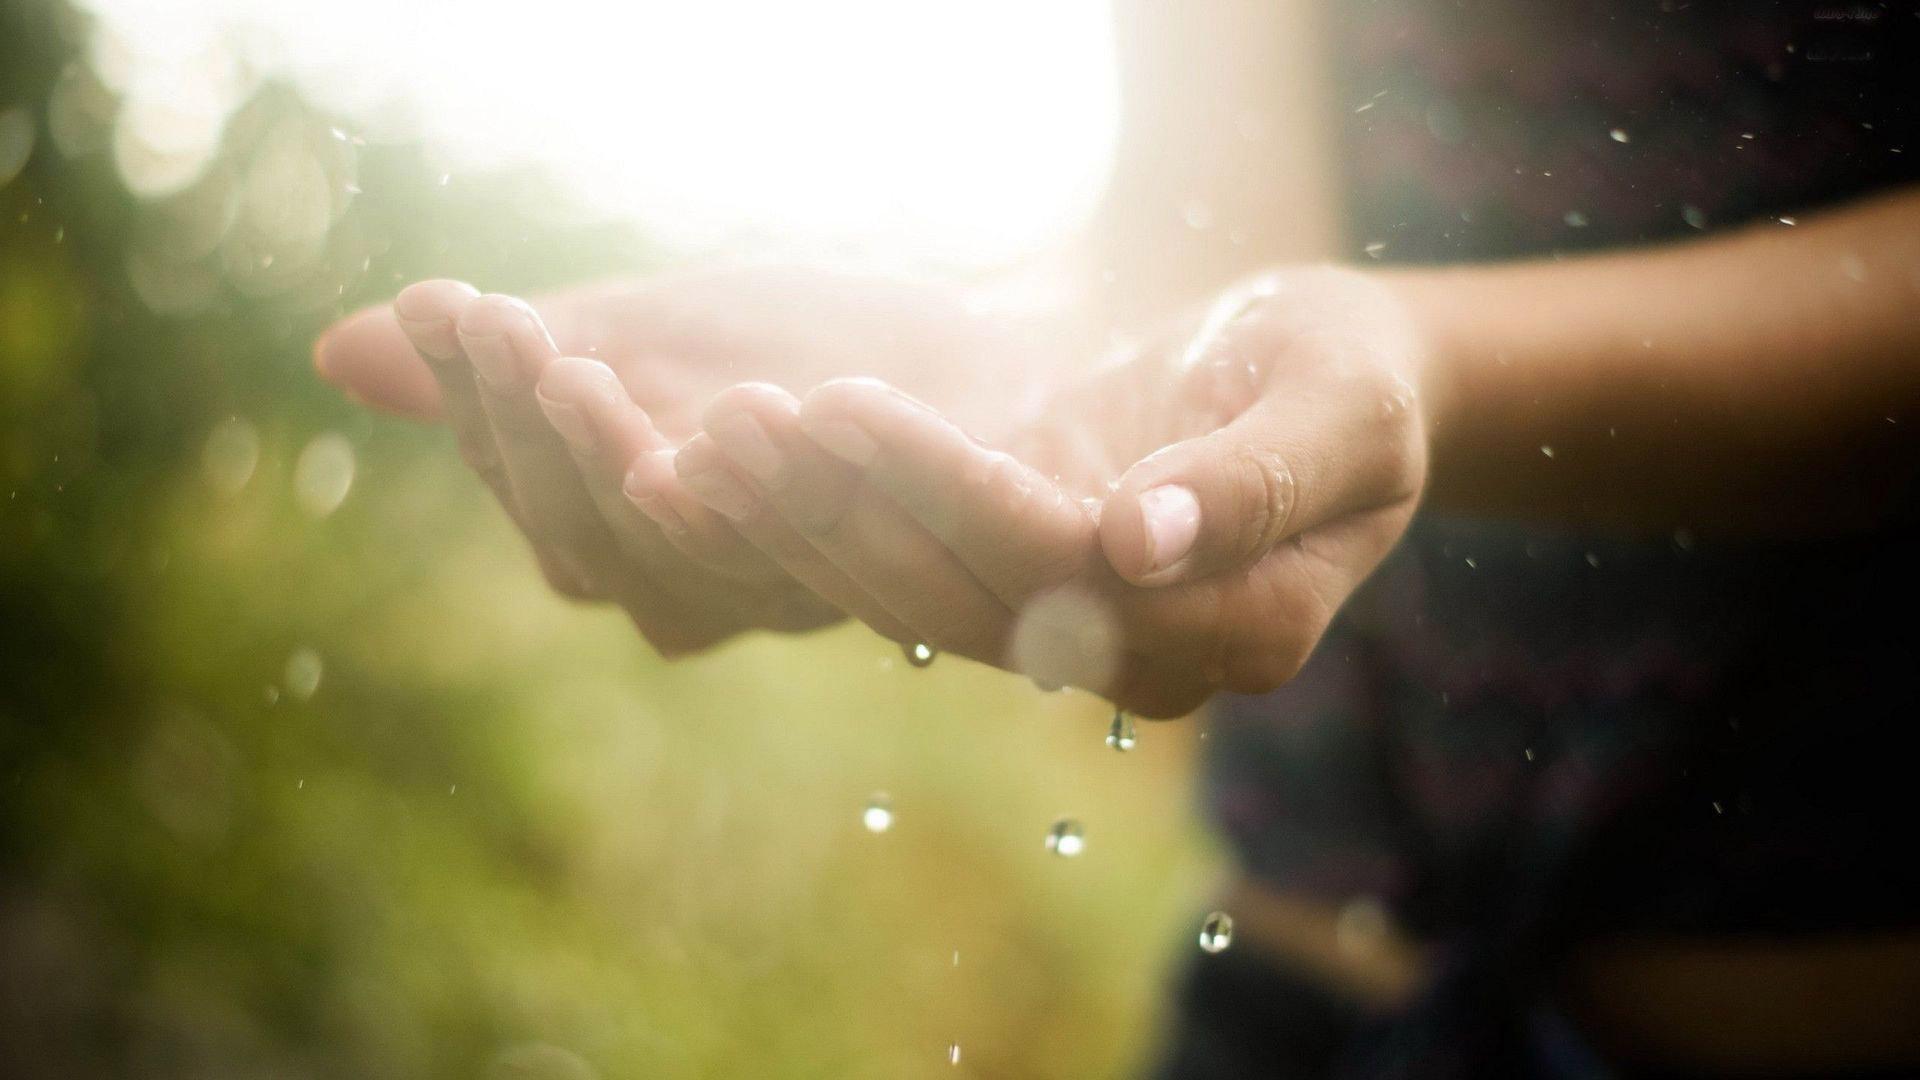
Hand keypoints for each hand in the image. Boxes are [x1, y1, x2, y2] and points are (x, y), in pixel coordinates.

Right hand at [313, 267, 1053, 653]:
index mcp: (627, 544)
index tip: (449, 306)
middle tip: (505, 325)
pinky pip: (837, 545)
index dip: (481, 409)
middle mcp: (704, 592)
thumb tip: (338, 349)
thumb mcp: (640, 334)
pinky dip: (801, 482)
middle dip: (539, 430)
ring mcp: (808, 589)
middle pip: (598, 536)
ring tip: (592, 362)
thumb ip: (515, 363)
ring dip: (635, 457)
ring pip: (697, 550)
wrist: (973, 362)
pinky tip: (768, 409)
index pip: (532, 491)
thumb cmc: (790, 349)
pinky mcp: (918, 575)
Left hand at [681, 267, 1431, 715]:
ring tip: (712, 436)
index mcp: (1239, 630)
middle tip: (734, 418)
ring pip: (915, 597)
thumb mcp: (1345, 411)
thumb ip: (1261, 482)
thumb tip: (1139, 542)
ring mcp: (1077, 633)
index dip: (945, 491)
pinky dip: (820, 519)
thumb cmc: (1356, 378)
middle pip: (965, 597)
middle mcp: (1144, 658)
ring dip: (807, 520)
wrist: (1329, 381)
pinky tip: (732, 461)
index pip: (1062, 569)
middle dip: (842, 507)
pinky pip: (907, 568)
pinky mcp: (1020, 587)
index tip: (843, 402)